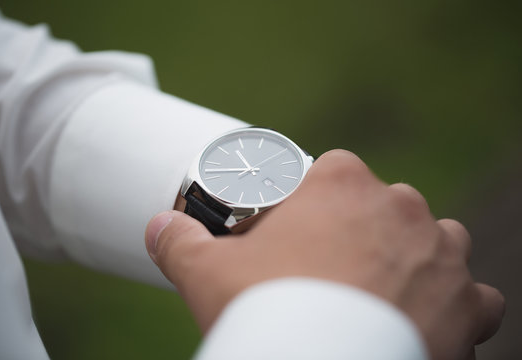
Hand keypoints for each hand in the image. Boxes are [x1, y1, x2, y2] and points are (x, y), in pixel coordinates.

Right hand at [146, 150, 503, 359]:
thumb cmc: (268, 312)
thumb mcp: (209, 271)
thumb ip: (181, 241)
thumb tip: (158, 227)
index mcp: (339, 183)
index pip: (328, 174)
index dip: (308, 205)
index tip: (295, 236)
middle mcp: (399, 206)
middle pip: (379, 208)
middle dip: (356, 234)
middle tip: (327, 274)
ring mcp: (440, 252)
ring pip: (432, 242)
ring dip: (411, 261)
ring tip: (374, 295)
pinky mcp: (467, 302)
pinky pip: (472, 294)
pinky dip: (453, 306)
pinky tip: (423, 322)